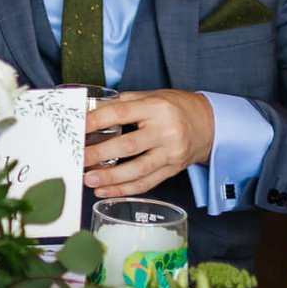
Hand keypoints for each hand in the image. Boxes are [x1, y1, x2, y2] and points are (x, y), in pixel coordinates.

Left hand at [84, 90, 215, 199]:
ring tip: (89, 179)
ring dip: (110, 177)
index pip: (121, 113)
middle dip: (99, 154)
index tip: (77, 128)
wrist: (209, 124)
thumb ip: (121, 104)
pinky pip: (146, 183)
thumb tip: (87, 112)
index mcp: (156, 108)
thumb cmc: (174, 107)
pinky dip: (124, 189)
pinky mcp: (173, 169)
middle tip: (78, 159)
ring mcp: (171, 153)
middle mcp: (166, 131)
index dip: (97, 120)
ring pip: (138, 170)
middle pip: (128, 145)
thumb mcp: (149, 97)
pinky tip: (105, 190)